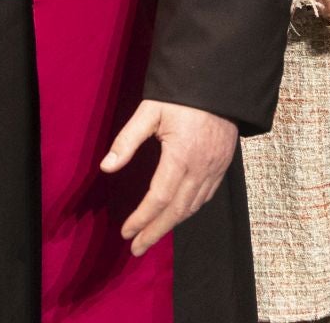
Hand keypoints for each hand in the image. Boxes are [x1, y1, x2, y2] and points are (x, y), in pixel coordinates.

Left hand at [101, 100, 238, 256]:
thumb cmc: (182, 95)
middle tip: (136, 248)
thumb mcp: (149, 111)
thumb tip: (107, 167)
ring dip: (172, 224)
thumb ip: (127, 140)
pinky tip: (177, 214)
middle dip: (155, 232)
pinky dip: (190, 210)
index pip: (158, 198)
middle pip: (177, 211)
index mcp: (181, 156)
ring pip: (193, 207)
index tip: (126, 232)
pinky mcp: (223, 165)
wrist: (219, 82)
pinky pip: (206, 196)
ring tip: (152, 235)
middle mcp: (201, 167)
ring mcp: (215, 168)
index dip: (141, 219)